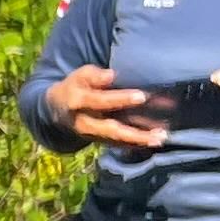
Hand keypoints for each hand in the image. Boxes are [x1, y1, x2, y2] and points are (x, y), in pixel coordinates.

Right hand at [44, 64, 167, 149]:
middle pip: (110, 129)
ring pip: (117, 140)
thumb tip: (111, 76)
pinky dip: (136, 144)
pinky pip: (119, 145)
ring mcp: (92, 135)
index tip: (142, 96)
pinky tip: (154, 141)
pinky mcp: (99, 142)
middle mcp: (84, 123)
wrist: (58, 110)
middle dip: (134, 132)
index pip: (100, 101)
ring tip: (161, 139)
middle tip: (158, 132)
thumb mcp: (80, 75)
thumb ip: (95, 75)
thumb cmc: (76, 86)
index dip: (120, 99)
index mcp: (78, 102)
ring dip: (139, 141)